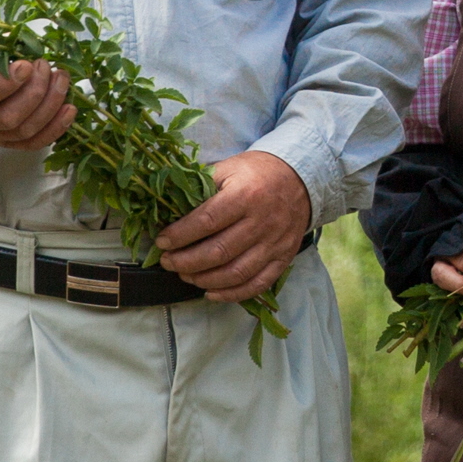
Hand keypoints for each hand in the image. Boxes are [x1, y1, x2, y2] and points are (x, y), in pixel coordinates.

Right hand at [0, 58, 77, 151]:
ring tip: (61, 79)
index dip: (7, 84)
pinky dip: (56, 127)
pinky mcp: (8, 143)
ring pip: (25, 130)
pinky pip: (34, 143)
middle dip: (36, 91)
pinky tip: (69, 109)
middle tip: (46, 66)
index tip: (26, 65)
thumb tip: (23, 37)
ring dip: (50, 105)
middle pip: (9, 117)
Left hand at [158, 150, 310, 304]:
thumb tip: (168, 208)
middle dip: (186, 262)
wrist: (300, 179)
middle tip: (168, 262)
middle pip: (219, 251)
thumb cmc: (256, 173)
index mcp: (246, 195)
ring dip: (204, 280)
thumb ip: (201, 186)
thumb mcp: (229, 168)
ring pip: (236, 273)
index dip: (180, 235)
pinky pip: (257, 284)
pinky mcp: (283, 258)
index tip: (162, 241)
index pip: (207, 221)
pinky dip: (232, 294)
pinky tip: (210, 292)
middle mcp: (262, 221)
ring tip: (185, 276)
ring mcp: (275, 243)